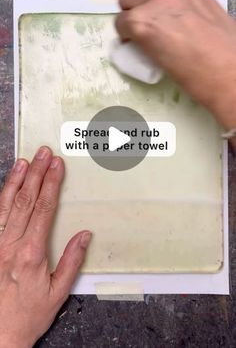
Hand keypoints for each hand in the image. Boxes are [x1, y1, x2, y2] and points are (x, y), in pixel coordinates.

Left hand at [0, 147, 90, 347]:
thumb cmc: (28, 315)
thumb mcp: (57, 293)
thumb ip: (72, 261)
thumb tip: (84, 235)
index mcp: (31, 253)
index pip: (44, 209)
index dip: (51, 184)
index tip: (56, 166)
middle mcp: (11, 244)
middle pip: (26, 200)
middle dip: (36, 173)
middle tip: (43, 153)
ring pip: (6, 205)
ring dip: (16, 180)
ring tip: (24, 161)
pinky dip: (1, 198)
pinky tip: (6, 186)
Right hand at [116, 0, 235, 129]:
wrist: (229, 72)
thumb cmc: (191, 76)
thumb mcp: (157, 60)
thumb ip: (144, 40)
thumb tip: (141, 36)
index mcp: (141, 21)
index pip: (119, 22)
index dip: (124, 33)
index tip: (130, 40)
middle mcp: (156, 0)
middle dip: (131, 10)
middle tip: (141, 24)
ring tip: (159, 15)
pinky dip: (173, 0)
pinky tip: (183, 17)